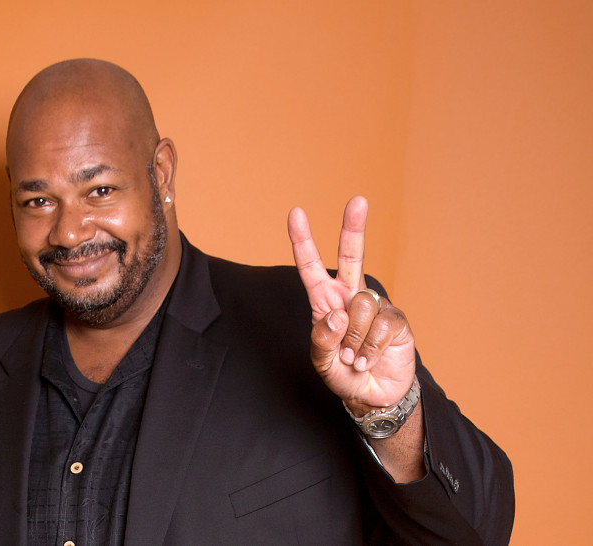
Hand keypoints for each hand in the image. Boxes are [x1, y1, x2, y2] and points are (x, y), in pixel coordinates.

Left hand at [287, 196, 415, 413]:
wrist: (373, 396)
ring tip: (354, 357)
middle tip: (358, 200)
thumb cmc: (342, 374)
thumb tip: (336, 314)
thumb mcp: (321, 361)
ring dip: (354, 339)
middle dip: (353, 228)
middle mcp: (350, 297)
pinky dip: (370, 348)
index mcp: (325, 302)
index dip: (302, 241)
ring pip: (361, 306)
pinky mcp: (396, 320)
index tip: (296, 213)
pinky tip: (368, 359)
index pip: (311, 267)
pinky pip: (381, 325)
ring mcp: (375, 306)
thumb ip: (322, 339)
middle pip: (352, 257)